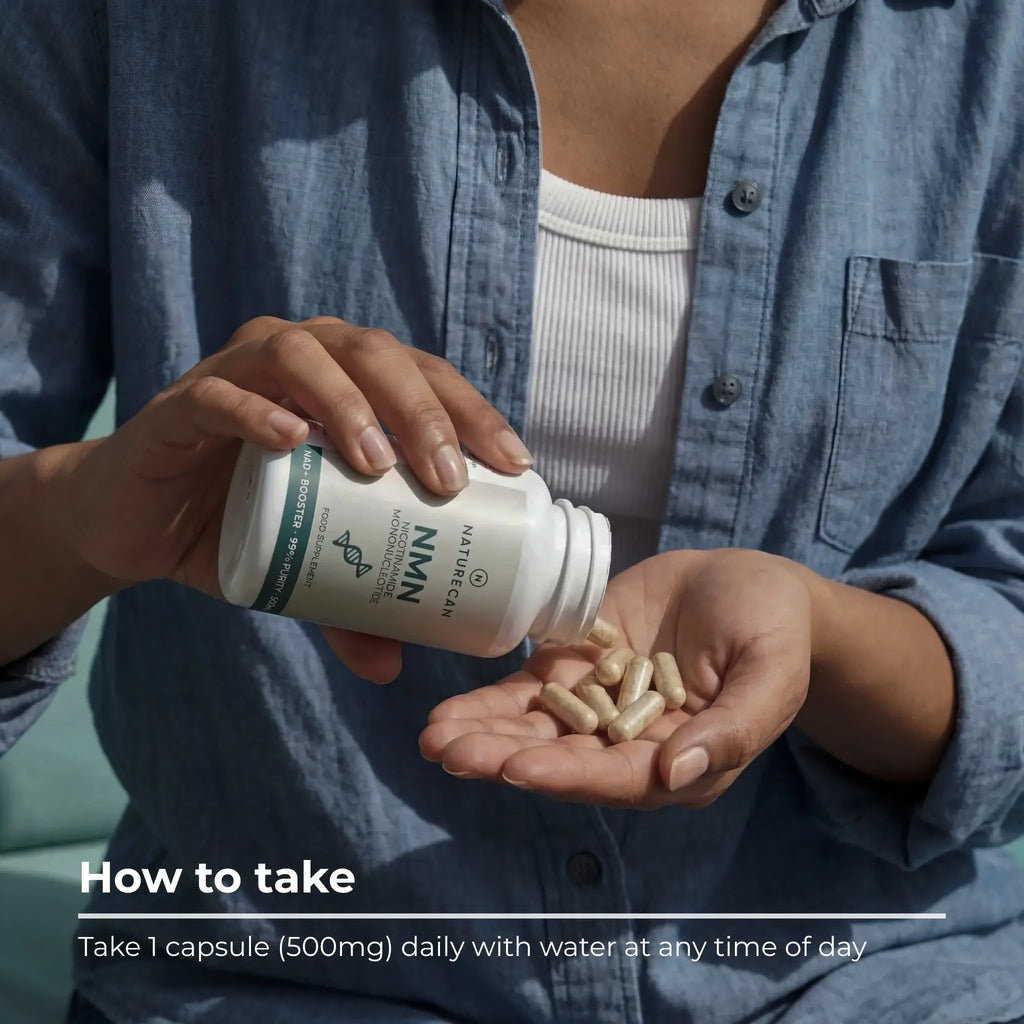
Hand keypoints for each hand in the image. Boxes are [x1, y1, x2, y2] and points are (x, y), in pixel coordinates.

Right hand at [59, 316, 530, 678]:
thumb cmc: (235, 526)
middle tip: (446, 478)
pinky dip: (256, 411)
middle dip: (421, 410)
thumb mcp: (301, 566)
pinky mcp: (178, 406)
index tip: (514, 466)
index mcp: (346, 383)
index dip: (472, 411)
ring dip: (348, 402)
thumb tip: (394, 667)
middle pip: (374, 353)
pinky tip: (291, 441)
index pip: (424, 376)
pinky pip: (217, 394)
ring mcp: (235, 374)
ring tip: (377, 464)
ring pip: (301, 354)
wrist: (135, 525)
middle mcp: (299, 360)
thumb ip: (346, 603)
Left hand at [420, 549, 816, 807]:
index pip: (620, 777)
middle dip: (505, 759)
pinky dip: (492, 703)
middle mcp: (634, 744)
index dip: (569, 775)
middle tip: (450, 752)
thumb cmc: (774, 629)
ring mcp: (602, 705)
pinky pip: (531, 692)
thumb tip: (676, 775)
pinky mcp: (580, 669)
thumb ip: (734, 727)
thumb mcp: (772, 672)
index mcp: (684, 760)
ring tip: (434, 736)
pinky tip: (449, 712)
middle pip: (564, 760)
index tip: (518, 769)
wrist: (748, 585)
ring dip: (486, 735)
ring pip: (538, 730)